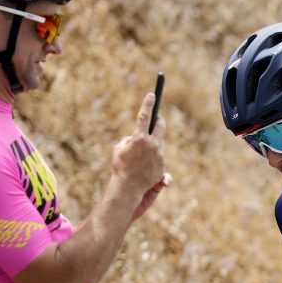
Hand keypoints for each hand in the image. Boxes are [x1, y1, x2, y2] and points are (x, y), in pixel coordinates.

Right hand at [113, 91, 166, 214]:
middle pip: (160, 126)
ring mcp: (159, 155)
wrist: (128, 187)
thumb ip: (129, 140)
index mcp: (140, 138)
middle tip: (157, 116)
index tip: (152, 94)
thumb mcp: (119, 149)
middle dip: (159, 120)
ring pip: (159, 142)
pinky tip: (145, 163)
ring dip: (153, 142)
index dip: (148, 104)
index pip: (145, 116)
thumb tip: (136, 138)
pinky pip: (158, 156)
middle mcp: (153, 145)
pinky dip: (152, 157)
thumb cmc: (120, 167)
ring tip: (143, 149)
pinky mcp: (162, 165)